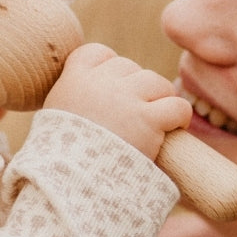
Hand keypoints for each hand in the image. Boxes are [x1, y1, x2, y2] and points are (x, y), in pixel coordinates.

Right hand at [43, 42, 190, 158]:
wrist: (71, 183)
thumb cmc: (62, 159)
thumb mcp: (55, 119)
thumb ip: (73, 100)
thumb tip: (92, 102)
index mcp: (74, 79)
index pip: (99, 53)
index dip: (111, 68)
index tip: (113, 91)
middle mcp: (101, 82)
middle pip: (130, 69)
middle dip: (137, 90)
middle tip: (135, 117)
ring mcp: (125, 98)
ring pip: (157, 83)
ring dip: (161, 100)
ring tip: (157, 122)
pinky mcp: (148, 120)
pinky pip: (177, 106)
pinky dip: (180, 116)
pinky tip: (176, 128)